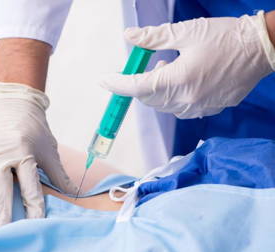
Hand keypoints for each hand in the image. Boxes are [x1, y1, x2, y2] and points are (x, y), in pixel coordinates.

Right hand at [0, 81, 76, 227]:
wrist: (16, 105)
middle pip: (2, 182)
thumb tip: (75, 193)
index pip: (31, 186)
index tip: (35, 225)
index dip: (34, 206)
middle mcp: (5, 153)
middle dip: (1, 206)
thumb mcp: (50, 151)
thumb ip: (59, 175)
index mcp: (26, 156)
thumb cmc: (36, 132)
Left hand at [100, 11, 274, 118]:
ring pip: (164, 106)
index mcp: (178, 80)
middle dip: (142, 84)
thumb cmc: (225, 36)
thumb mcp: (186, 32)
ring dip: (159, 90)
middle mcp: (187, 100)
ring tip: (172, 67)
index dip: (117, 85)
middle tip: (153, 63)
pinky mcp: (210, 109)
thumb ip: (153, 38)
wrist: (262, 48)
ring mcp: (199, 108)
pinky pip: (181, 108)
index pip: (137, 88)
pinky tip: (185, 80)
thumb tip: (129, 37)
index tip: (104, 81)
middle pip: (149, 99)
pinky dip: (174, 97)